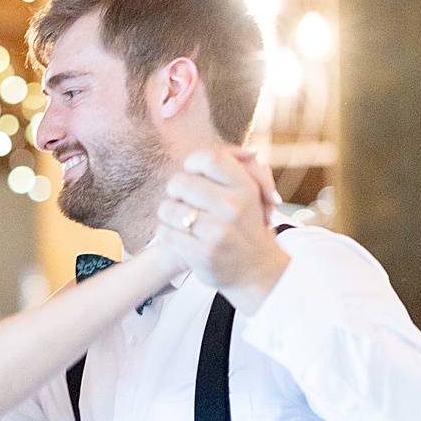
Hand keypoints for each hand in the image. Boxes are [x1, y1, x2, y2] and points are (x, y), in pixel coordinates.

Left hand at [157, 148, 288, 311]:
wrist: (256, 270)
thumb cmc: (246, 224)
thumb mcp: (252, 193)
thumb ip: (241, 166)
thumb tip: (248, 151)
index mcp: (245, 188)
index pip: (208, 158)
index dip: (192, 164)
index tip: (194, 175)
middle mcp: (234, 208)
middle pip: (179, 182)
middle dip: (175, 191)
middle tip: (184, 200)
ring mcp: (218, 232)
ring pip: (167, 208)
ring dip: (168, 214)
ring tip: (183, 220)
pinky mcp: (202, 254)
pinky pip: (165, 233)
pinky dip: (167, 233)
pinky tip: (180, 237)